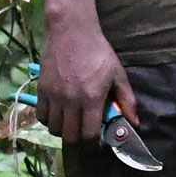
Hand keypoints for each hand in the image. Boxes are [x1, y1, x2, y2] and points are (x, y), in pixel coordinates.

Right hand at [39, 18, 134, 142]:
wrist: (71, 32)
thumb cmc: (99, 53)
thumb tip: (135, 123)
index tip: (99, 143)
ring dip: (64, 131)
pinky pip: (40, 116)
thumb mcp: (118, 75)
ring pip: (53, 128)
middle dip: (79, 141)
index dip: (94, 144)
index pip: (89, 134)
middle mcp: (70, 101)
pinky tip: (59, 115)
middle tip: (85, 137)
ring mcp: (54, 96)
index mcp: (91, 99)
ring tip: (72, 125)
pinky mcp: (41, 90)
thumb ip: (127, 101)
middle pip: (69, 136)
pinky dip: (49, 121)